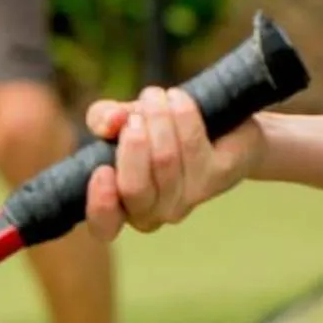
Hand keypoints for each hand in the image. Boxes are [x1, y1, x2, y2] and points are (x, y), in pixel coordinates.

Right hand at [83, 86, 263, 240]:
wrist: (222, 124)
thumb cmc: (159, 128)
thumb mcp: (122, 120)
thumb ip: (103, 118)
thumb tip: (111, 122)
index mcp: (122, 205)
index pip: (105, 226)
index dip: (100, 204)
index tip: (102, 170)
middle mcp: (153, 212)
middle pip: (135, 189)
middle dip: (132, 146)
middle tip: (134, 117)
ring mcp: (186, 200)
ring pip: (164, 160)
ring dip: (157, 119)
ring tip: (155, 97)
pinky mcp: (216, 177)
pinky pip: (191, 144)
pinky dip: (181, 115)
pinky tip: (177, 98)